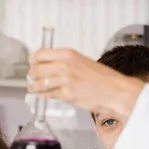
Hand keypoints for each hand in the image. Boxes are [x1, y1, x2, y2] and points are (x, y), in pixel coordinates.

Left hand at [28, 48, 144, 119]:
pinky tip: (41, 94)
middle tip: (33, 78)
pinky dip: (41, 95)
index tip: (33, 64)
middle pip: (36, 69)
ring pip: (39, 83)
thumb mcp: (81, 62)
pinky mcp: (66, 94)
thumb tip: (47, 66)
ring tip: (33, 88)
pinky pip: (47, 94)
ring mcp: (65, 80)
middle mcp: (64, 65)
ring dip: (34, 86)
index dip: (33, 61)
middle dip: (32, 75)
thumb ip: (64, 62)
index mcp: (68, 54)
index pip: (39, 54)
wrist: (115, 91)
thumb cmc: (102, 78)